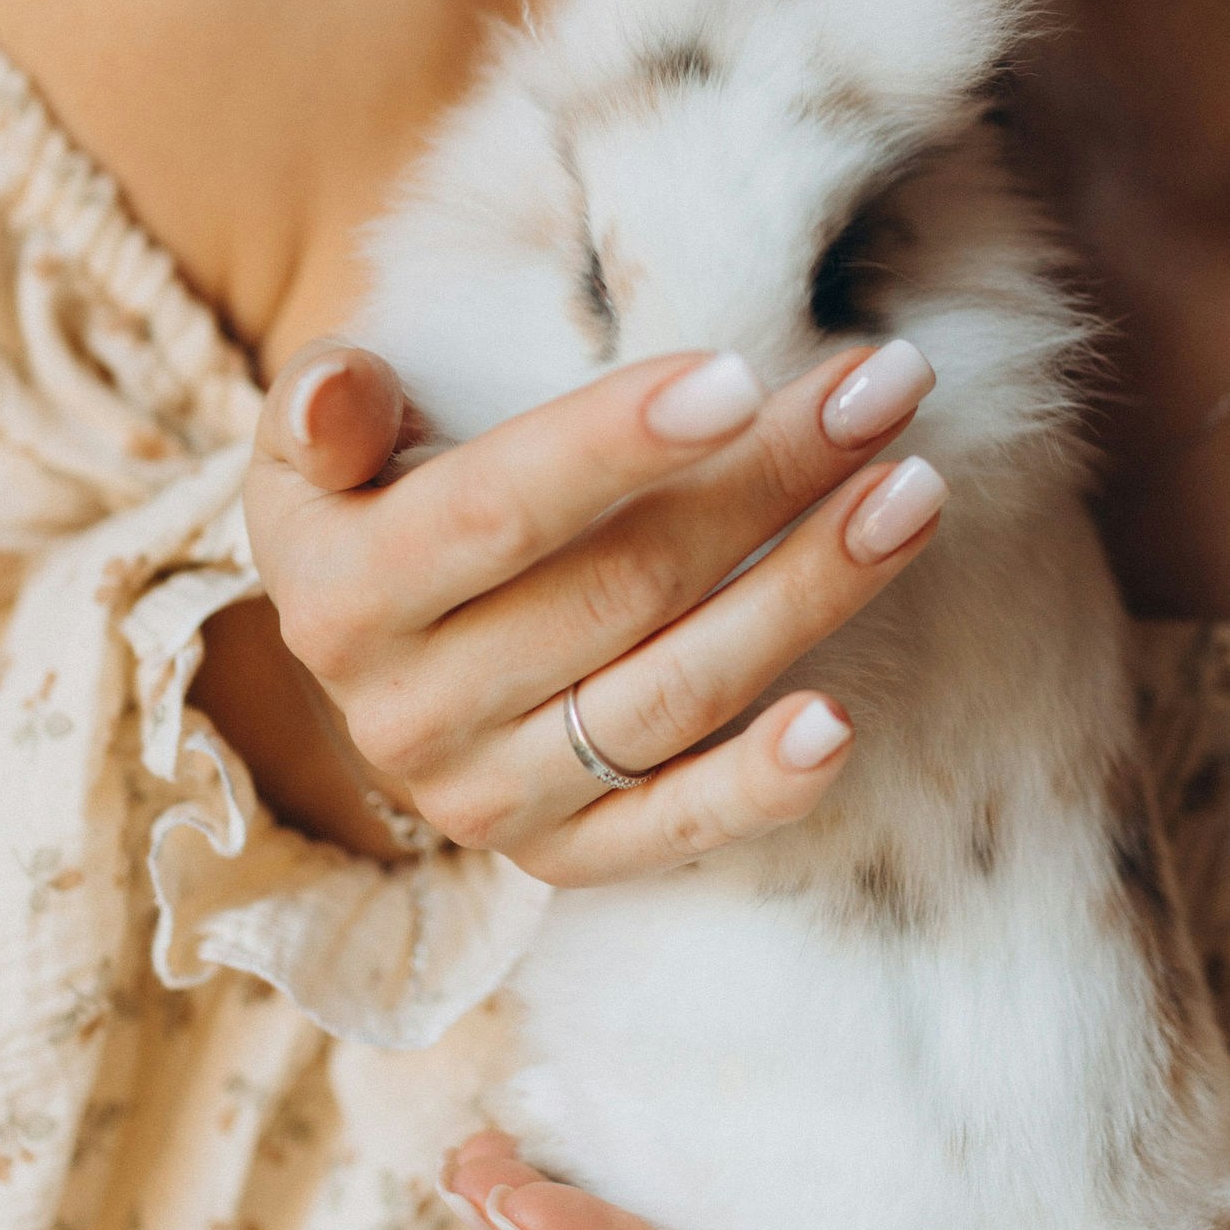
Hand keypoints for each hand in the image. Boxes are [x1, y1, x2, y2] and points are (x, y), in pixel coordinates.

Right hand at [240, 332, 945, 882]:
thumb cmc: (377, 502)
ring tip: (911, 495)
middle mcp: (407, 715)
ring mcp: (487, 797)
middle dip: (766, 480)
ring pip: (672, 693)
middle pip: (621, 588)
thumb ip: (323, 408)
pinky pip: (675, 826)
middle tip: (883, 390)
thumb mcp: (318, 445)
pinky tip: (841, 721)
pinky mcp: (561, 855)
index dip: (615, 444)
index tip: (740, 374)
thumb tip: (333, 401)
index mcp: (343, 599)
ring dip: (808, 594)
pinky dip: (762, 785)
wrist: (375, 645)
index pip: (496, 512)